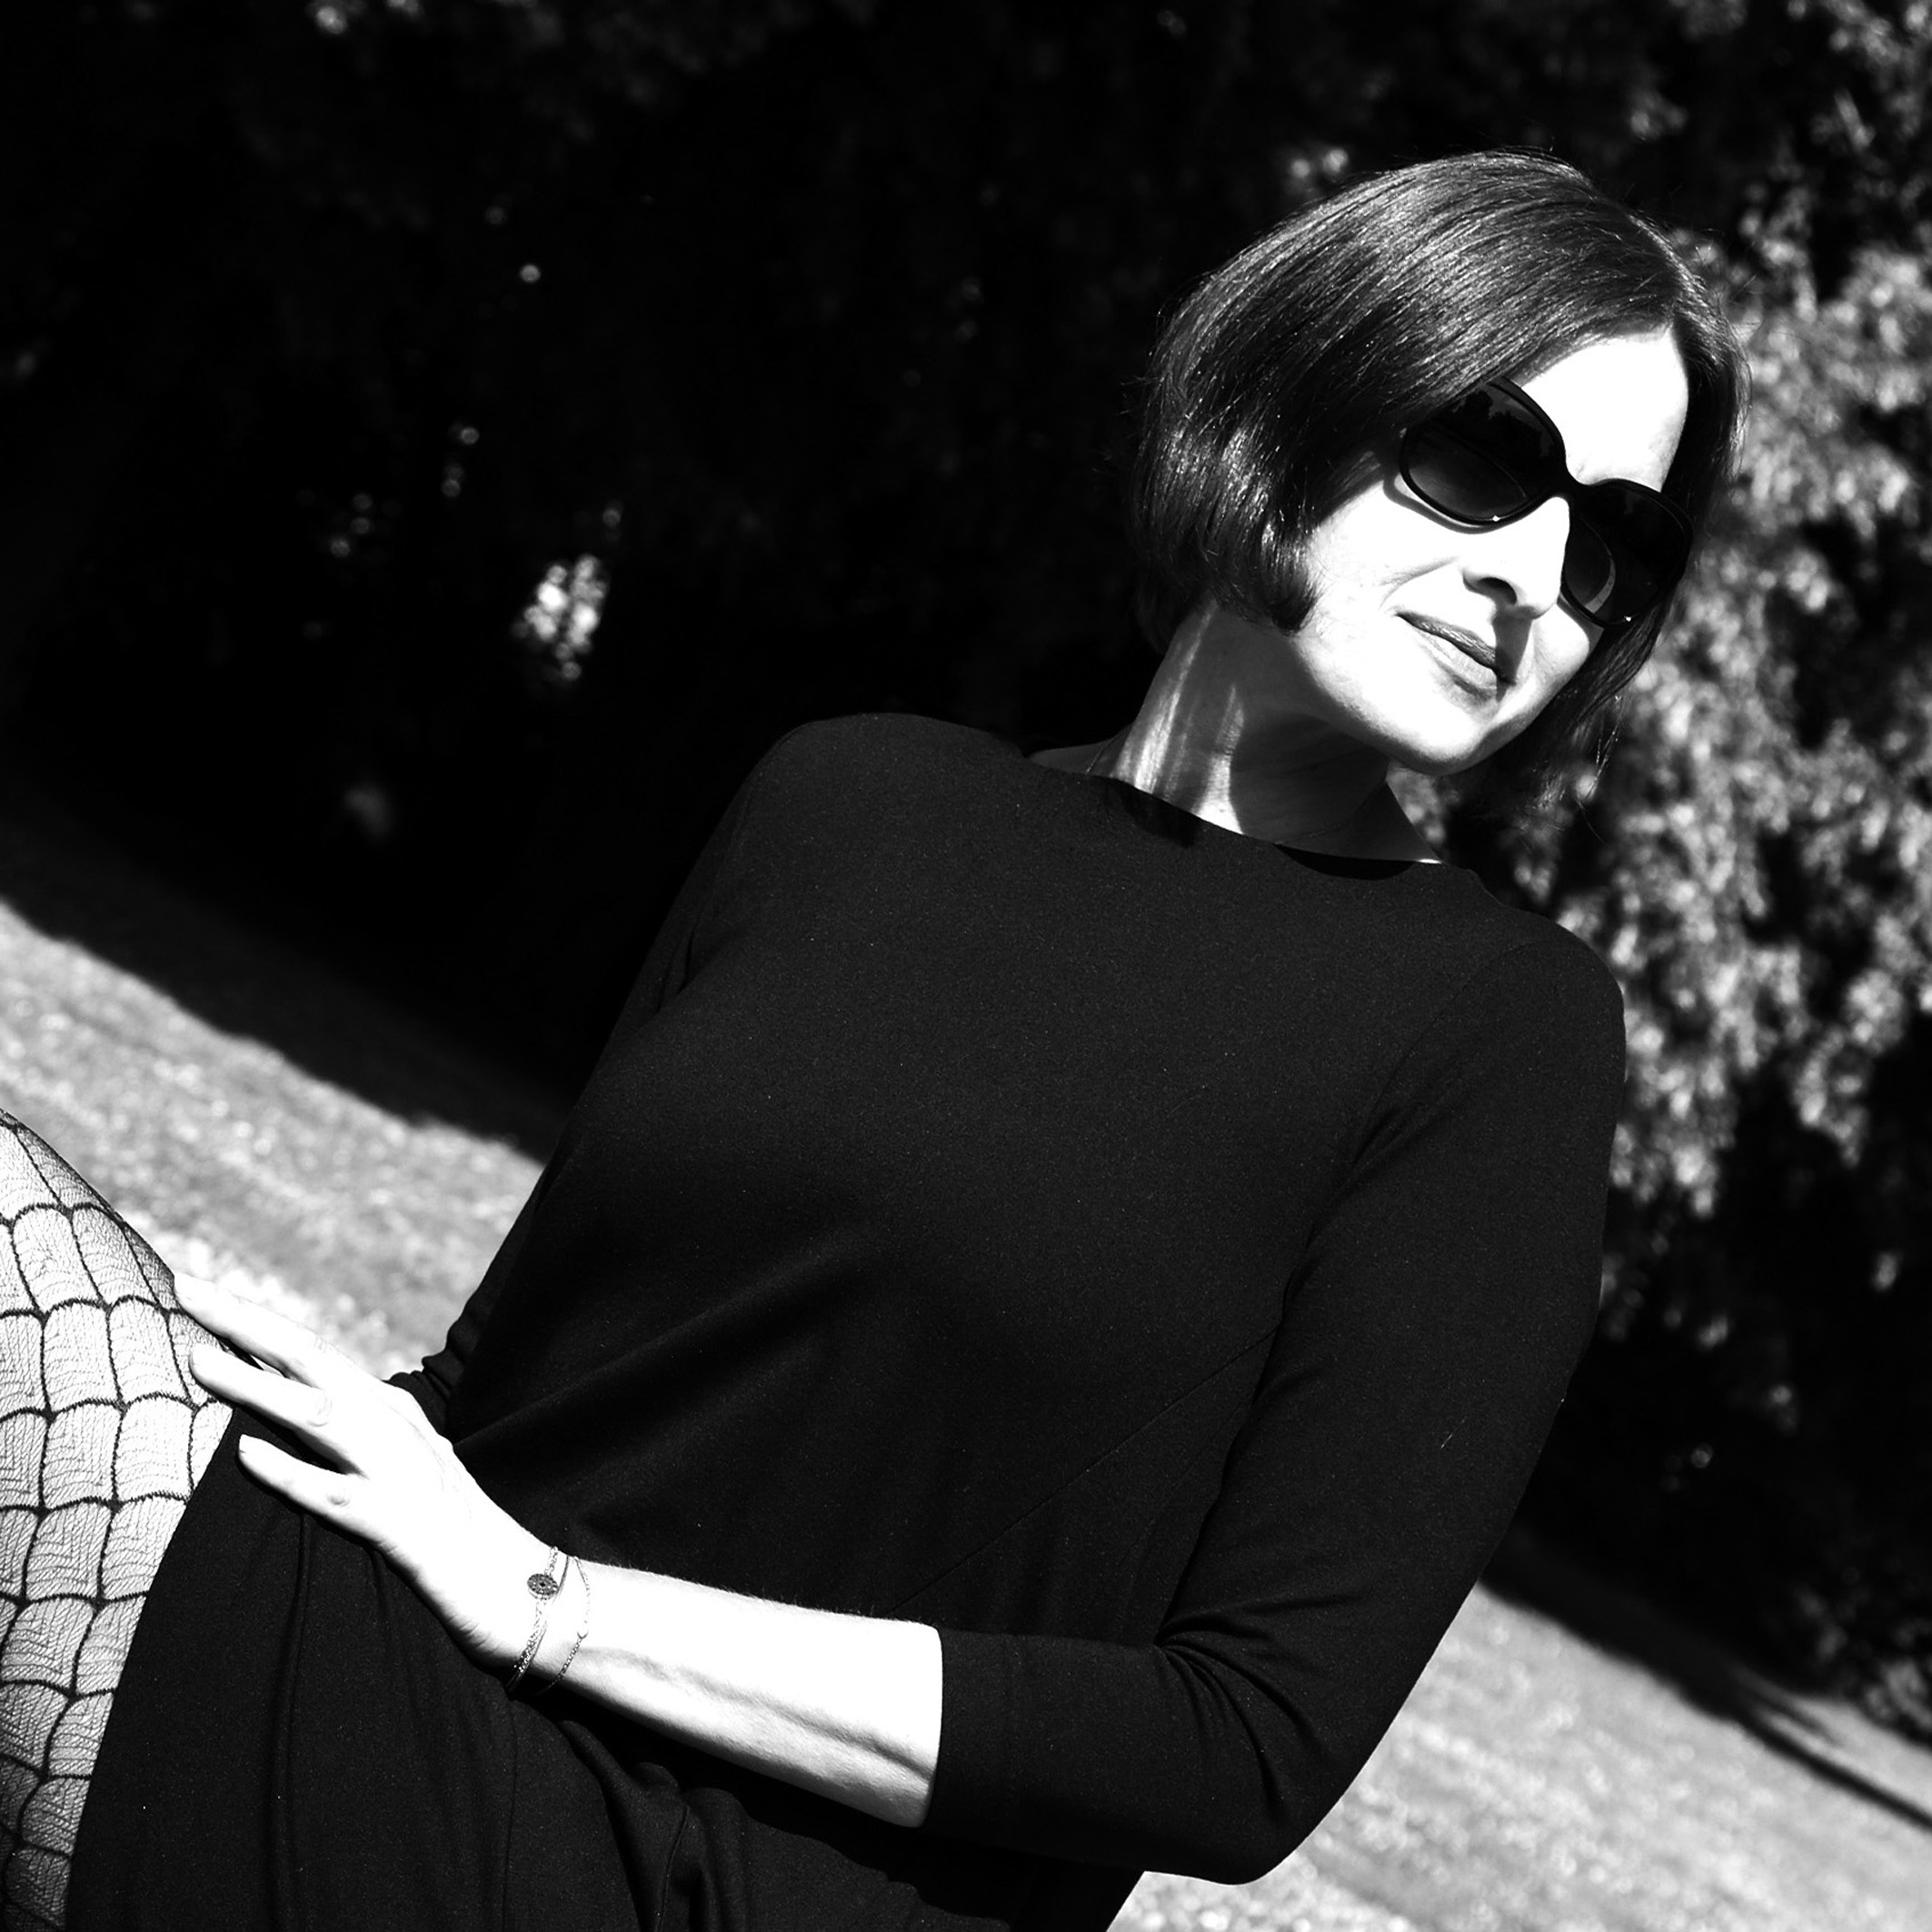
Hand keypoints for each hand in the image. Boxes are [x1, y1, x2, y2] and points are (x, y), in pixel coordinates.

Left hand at [177, 1274, 548, 1669]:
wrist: (517, 1584)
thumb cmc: (451, 1531)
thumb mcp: (398, 1466)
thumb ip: (349, 1435)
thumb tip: (277, 1415)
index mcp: (389, 1410)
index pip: (313, 1351)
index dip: (254, 1320)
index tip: (199, 1290)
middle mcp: (393, 1428)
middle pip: (313, 1360)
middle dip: (247, 1323)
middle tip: (189, 1286)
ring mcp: (398, 1473)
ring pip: (320, 1417)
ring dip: (258, 1387)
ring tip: (198, 1361)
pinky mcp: (399, 1527)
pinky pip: (335, 1495)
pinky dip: (291, 1472)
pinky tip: (247, 1456)